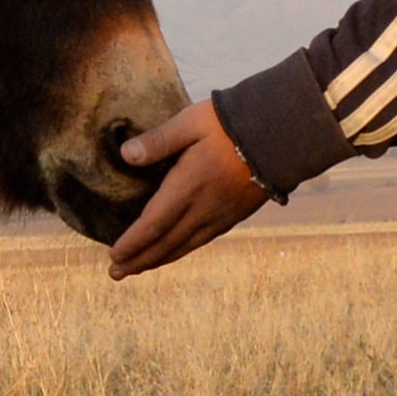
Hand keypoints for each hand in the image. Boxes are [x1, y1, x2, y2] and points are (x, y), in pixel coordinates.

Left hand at [107, 98, 266, 277]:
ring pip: (184, 246)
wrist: (281, 135)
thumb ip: (158, 140)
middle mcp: (203, 208)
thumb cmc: (232, 123)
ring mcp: (221, 215)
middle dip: (140, 260)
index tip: (115, 255)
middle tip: (116, 273)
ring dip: (159, 259)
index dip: (133, 243)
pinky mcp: (234, 215)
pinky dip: (182, 250)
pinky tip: (174, 251)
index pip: (154, 224)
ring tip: (139, 268)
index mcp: (188, 187)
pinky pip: (202, 240)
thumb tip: (126, 155)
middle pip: (166, 243)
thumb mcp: (190, 122)